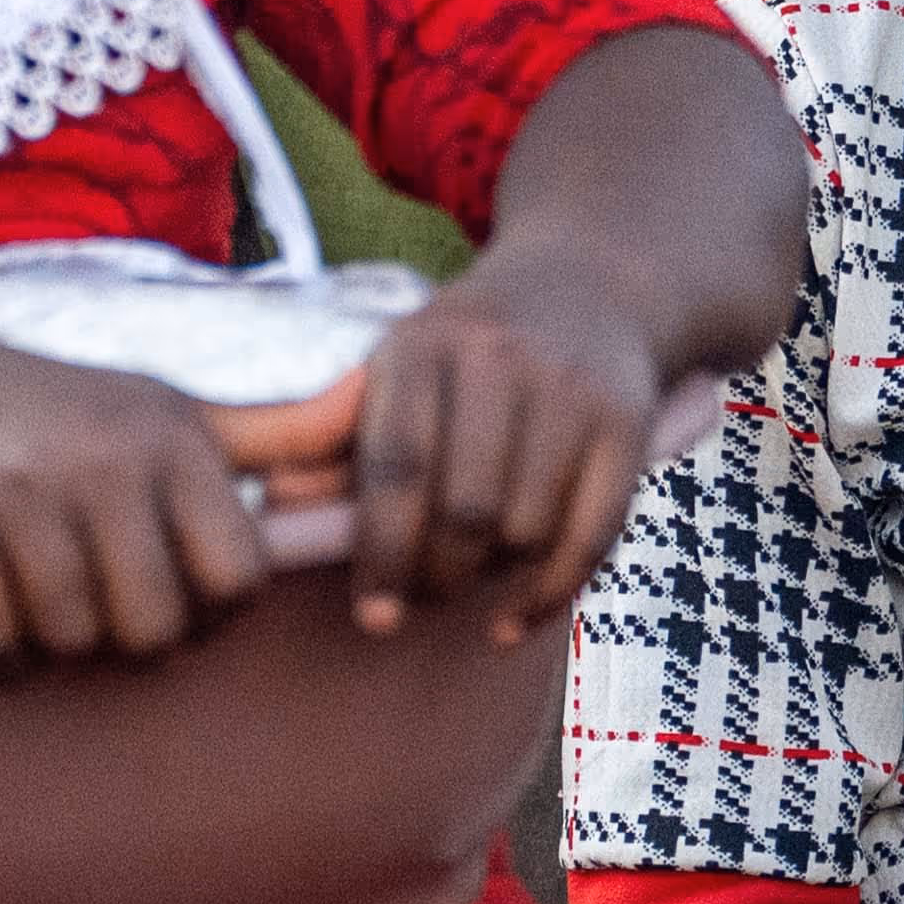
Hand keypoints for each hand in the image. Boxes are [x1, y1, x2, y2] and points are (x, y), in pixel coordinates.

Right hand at [0, 328, 270, 665]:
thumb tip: (373, 397)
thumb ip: (275, 432)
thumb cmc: (66, 413)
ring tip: (40, 597)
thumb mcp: (173, 409)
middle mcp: (105, 459)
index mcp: (175, 440)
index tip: (175, 596)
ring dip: (56, 646)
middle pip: (156, 630)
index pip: (238, 581)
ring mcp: (21, 491)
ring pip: (73, 641)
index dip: (212, 614)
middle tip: (99, 606)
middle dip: (129, 641)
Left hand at [344, 248, 677, 642]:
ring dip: (492, 577)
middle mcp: (501, 361)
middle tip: (419, 598)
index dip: (382, 551)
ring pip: (526, 530)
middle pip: (466, 511)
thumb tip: (275, 503)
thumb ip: (337, 437)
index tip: (373, 614)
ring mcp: (572, 392)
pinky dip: (548, 595)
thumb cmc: (470, 347)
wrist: (591, 281)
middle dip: (437, 576)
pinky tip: (509, 623)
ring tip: (469, 573)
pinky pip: (592, 538)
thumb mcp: (399, 367)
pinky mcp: (628, 424)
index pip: (399, 466)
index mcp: (424, 345)